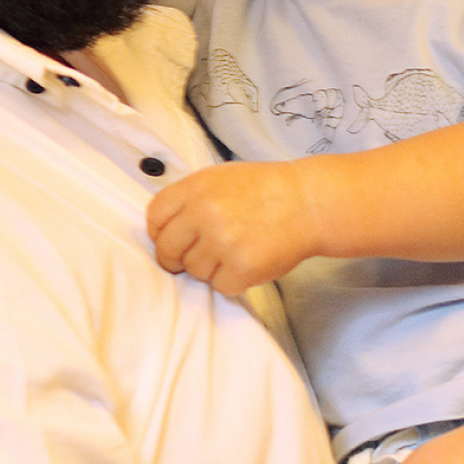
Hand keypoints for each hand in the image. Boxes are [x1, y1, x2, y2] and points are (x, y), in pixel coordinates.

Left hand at [146, 162, 319, 294]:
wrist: (308, 203)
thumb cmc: (268, 190)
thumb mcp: (222, 178)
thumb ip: (191, 198)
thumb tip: (166, 228)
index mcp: (195, 188)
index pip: (155, 217)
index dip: (161, 233)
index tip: (171, 240)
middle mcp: (204, 213)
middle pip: (167, 249)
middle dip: (177, 258)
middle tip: (197, 258)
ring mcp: (222, 242)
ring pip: (194, 271)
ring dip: (211, 269)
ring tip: (235, 253)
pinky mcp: (241, 267)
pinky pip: (220, 286)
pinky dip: (233, 281)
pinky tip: (247, 264)